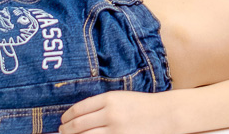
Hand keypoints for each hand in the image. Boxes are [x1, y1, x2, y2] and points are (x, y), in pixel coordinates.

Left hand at [60, 90, 174, 133]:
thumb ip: (101, 104)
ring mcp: (116, 130)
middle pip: (79, 125)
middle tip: (62, 131)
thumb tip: (78, 116)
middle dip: (66, 130)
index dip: (67, 116)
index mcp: (110, 99)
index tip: (63, 120)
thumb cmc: (143, 105)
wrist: (165, 114)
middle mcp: (110, 114)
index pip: (79, 109)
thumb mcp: (121, 98)